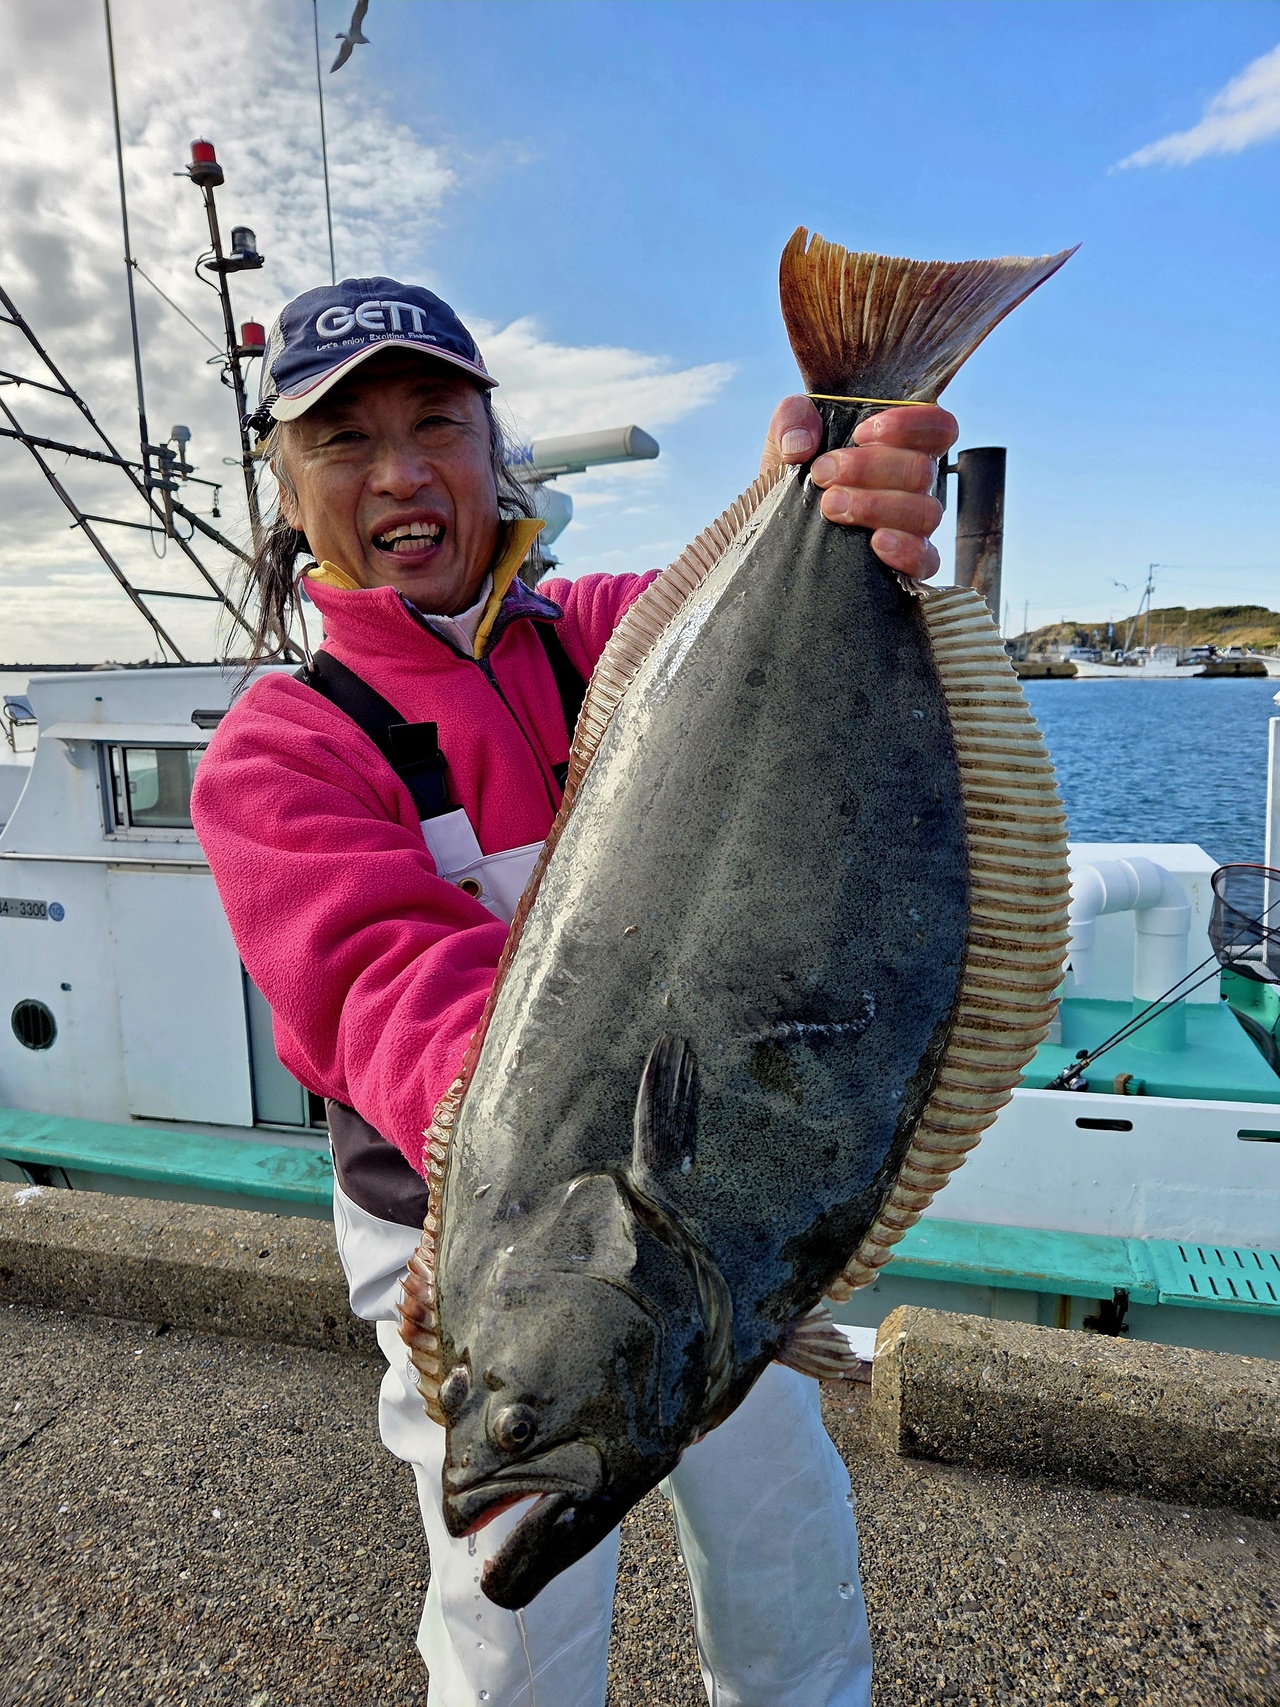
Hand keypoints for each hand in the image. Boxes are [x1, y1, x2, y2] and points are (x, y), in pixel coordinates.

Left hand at [760, 396, 957, 579]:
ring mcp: (914, 527)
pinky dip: (906, 550)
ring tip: (831, 506)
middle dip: (870, 468)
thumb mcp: (786, 441)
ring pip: (926, 512)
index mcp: (901, 448)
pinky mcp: (907, 565)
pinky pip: (927, 560)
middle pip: (923, 470)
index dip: (909, 425)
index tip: (860, 434)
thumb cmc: (794, 481)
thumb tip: (800, 443)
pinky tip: (875, 543)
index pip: (938, 427)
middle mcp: (914, 486)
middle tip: (823, 473)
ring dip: (877, 506)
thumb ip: (792, 420)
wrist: (774, 537)